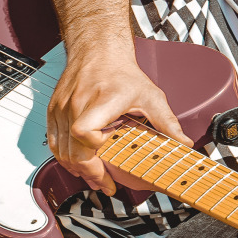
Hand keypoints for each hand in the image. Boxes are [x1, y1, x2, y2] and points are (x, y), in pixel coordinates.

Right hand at [46, 40, 187, 193]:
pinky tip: (78, 166)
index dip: (94, 148)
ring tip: (95, 179)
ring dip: (76, 169)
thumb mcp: (151, 96)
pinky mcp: (55, 111)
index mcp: (101, 100)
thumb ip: (167, 122)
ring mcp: (62, 108)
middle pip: (72, 149)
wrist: (99, 52)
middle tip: (106, 185)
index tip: (109, 154)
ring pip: (60, 150)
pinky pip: (53, 142)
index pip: (84, 130)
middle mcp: (77, 104)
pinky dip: (64, 158)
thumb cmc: (122, 73)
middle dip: (89, 172)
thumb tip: (183, 143)